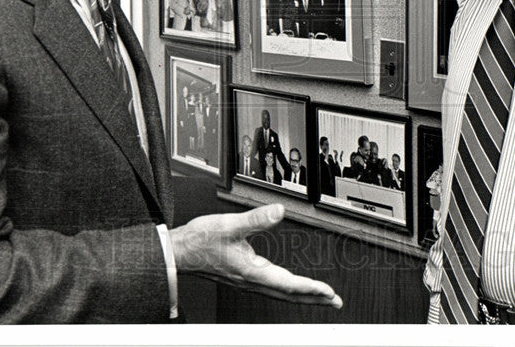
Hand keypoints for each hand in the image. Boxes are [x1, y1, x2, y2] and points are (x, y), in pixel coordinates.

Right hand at [170, 204, 342, 307]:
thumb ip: (256, 219)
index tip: (329, 291)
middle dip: (314, 299)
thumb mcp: (229, 225)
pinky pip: (273, 288)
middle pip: (290, 294)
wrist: (180, 252)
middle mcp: (252, 280)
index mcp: (252, 272)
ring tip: (320, 296)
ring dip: (303, 296)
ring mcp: (248, 280)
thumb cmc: (200, 241)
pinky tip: (292, 286)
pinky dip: (289, 289)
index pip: (289, 284)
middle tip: (334, 301)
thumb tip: (279, 212)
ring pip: (282, 293)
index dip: (311, 288)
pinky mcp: (244, 276)